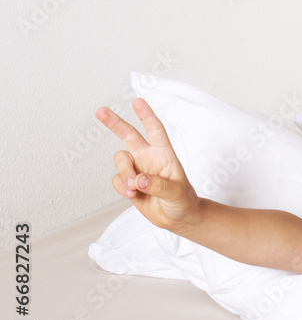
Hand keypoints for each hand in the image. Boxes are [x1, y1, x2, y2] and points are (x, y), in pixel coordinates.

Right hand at [95, 98, 199, 233]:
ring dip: (123, 173)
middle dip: (115, 123)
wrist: (178, 218)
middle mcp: (148, 158)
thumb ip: (159, 186)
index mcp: (164, 154)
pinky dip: (120, 187)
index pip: (155, 130)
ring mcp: (137, 170)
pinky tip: (132, 195)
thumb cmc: (183, 201)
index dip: (146, 115)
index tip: (137, 101)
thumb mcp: (177, 193)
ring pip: (120, 160)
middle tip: (100, 110)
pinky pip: (116, 180)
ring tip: (133, 189)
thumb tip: (139, 180)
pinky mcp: (128, 183)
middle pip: (129, 135)